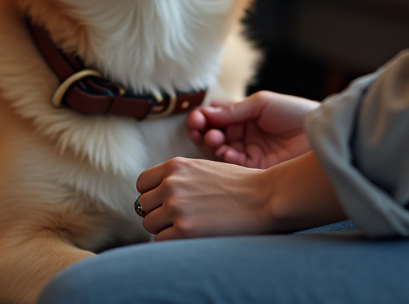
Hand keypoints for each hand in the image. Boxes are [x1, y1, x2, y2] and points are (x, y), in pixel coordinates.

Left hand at [134, 157, 271, 240]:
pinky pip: (161, 240)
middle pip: (144, 205)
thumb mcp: (204, 169)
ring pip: (149, 223)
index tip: (164, 203)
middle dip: (158, 213)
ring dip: (164, 229)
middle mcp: (171, 184)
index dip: (152, 195)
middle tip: (180, 220)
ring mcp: (176, 207)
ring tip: (188, 228)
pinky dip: (173, 242)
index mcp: (176, 166)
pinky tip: (192, 238)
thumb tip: (159, 195)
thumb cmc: (241, 186)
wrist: (266, 198)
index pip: (142, 183)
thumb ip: (180, 178)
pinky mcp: (184, 230)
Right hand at [188, 91, 318, 168]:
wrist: (320, 134)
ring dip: (211, 143)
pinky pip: (233, 165)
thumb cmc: (294, 112)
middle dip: (202, 130)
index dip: (204, 116)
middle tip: (198, 128)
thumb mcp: (262, 103)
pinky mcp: (255, 168)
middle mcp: (243, 133)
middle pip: (213, 132)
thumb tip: (206, 113)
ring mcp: (248, 151)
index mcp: (244, 115)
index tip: (198, 117)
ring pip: (219, 149)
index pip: (216, 115)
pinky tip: (224, 152)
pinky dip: (224, 158)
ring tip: (213, 139)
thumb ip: (234, 109)